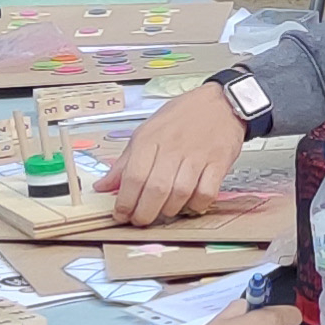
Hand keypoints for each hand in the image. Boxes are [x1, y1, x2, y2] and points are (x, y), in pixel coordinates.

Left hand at [107, 81, 249, 221]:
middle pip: (156, 189)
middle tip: (141, 220)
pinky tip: (190, 204)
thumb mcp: (146, 132)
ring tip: (163, 211)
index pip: (133, 177)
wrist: (220, 104)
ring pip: (180, 193)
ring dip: (169, 210)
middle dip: (145, 213)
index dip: (125, 202)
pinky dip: (197, 204)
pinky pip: (207, 192)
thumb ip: (125, 162)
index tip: (121, 215)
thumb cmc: (181, 117)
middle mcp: (173, 147)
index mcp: (150, 139)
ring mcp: (197, 156)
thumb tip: (103, 186)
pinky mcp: (218, 162)